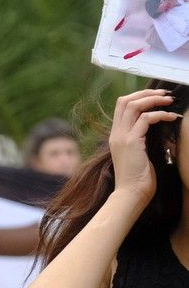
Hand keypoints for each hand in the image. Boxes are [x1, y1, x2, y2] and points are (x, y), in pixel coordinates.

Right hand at [109, 89, 180, 206]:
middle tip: (164, 94)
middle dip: (146, 93)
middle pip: (125, 101)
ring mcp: (122, 137)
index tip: (156, 98)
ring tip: (169, 102)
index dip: (139, 97)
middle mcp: (116, 133)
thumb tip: (154, 126)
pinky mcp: (131, 142)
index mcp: (116, 135)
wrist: (131, 193)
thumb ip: (141, 138)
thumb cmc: (137, 178)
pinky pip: (146, 119)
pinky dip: (160, 115)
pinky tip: (171, 118)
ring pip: (133, 106)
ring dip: (153, 100)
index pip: (122, 106)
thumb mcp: (138, 153)